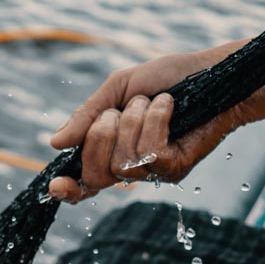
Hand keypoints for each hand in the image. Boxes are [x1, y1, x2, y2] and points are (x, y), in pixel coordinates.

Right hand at [46, 48, 245, 202]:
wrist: (209, 74)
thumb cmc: (166, 79)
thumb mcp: (118, 89)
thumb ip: (87, 114)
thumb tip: (55, 143)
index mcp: (110, 150)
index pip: (84, 181)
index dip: (68, 189)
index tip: (55, 186)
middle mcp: (129, 167)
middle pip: (95, 175)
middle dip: (98, 137)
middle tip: (116, 112)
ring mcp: (153, 172)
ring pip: (123, 163)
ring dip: (133, 120)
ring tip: (152, 102)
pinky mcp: (175, 169)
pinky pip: (150, 155)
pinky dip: (155, 121)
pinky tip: (168, 106)